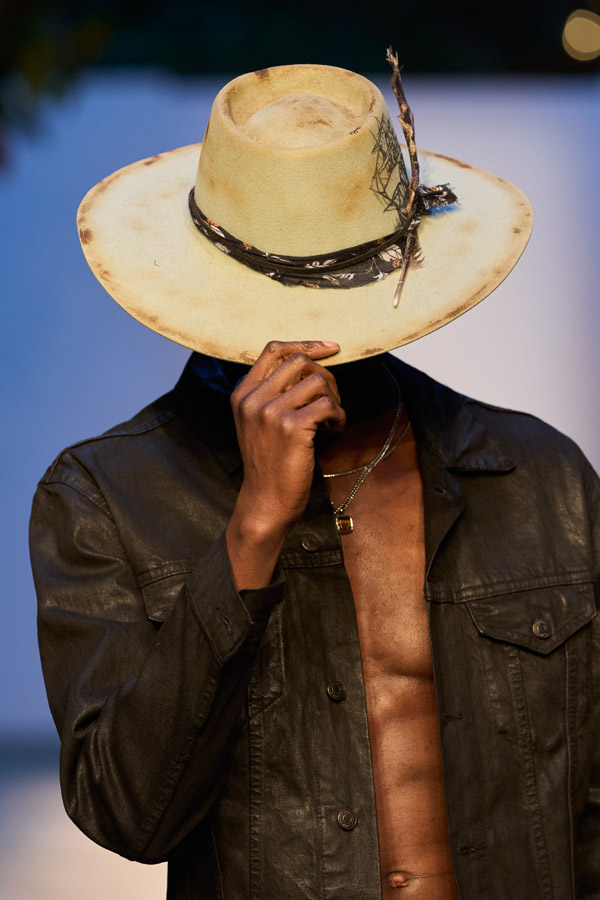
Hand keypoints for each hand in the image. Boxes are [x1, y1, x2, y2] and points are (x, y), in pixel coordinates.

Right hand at [226, 340, 344, 588]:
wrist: (265, 502)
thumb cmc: (269, 463)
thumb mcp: (258, 422)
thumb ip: (272, 393)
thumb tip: (312, 364)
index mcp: (242, 393)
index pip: (274, 349)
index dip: (306, 344)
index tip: (331, 348)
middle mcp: (252, 399)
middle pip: (301, 361)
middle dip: (326, 377)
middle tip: (331, 402)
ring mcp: (270, 412)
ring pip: (318, 382)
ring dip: (334, 399)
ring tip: (330, 421)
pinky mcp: (292, 428)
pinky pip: (328, 405)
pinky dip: (339, 417)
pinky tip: (332, 431)